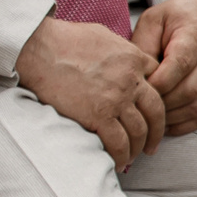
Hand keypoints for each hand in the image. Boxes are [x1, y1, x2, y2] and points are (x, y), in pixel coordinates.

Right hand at [16, 14, 163, 169]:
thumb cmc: (62, 39)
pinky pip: (118, 142)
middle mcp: (131, 81)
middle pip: (156, 112)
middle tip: (151, 145)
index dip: (155, 102)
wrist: (37, 48)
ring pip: (139, 131)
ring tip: (132, 156)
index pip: (159, 83)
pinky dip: (120, 155)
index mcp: (133, 59)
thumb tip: (121, 60)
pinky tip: (118, 161)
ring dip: (137, 147)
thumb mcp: (102, 35)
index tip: (150, 115)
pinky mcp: (98, 116)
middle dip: (156, 132)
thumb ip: (120, 50)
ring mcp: (116, 100)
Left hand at [133, 0, 196, 135]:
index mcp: (196, 35)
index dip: (159, 81)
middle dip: (161, 101)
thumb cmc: (174, 19)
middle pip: (190, 89)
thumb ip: (143, 44)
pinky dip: (184, 124)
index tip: (139, 87)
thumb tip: (135, 76)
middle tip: (140, 105)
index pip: (180, 64)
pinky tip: (165, 124)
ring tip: (149, 115)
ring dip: (170, 116)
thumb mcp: (153, 19)